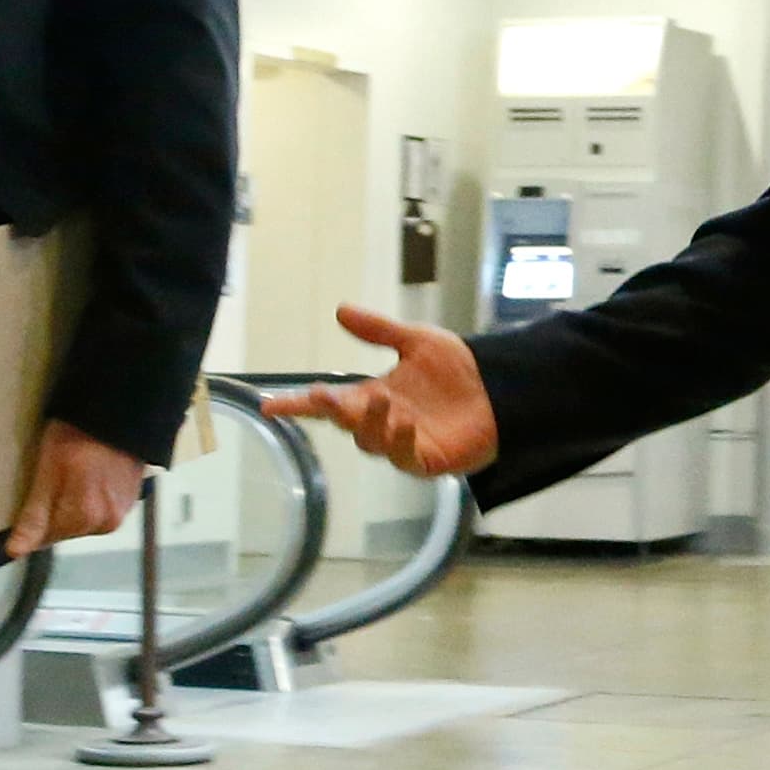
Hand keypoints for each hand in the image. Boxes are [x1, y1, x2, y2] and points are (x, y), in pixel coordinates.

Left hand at [7, 420, 145, 559]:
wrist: (115, 414)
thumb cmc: (79, 434)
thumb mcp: (47, 472)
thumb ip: (33, 516)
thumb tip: (16, 551)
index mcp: (85, 517)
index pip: (44, 538)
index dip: (32, 518)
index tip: (32, 496)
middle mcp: (107, 521)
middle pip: (65, 530)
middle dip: (55, 511)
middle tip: (53, 479)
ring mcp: (121, 511)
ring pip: (82, 520)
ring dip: (73, 504)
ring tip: (72, 475)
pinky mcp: (130, 500)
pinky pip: (100, 509)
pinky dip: (91, 497)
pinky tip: (88, 476)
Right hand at [259, 304, 499, 476]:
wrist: (501, 390)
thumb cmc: (458, 371)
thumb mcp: (416, 341)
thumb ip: (378, 331)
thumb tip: (340, 309)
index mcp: (374, 396)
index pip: (328, 402)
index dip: (298, 405)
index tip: (268, 406)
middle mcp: (382, 422)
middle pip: (344, 422)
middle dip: (330, 410)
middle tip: (320, 396)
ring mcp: (402, 443)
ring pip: (371, 441)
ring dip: (370, 422)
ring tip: (381, 399)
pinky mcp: (426, 459)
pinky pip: (404, 458)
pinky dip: (401, 441)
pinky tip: (407, 423)